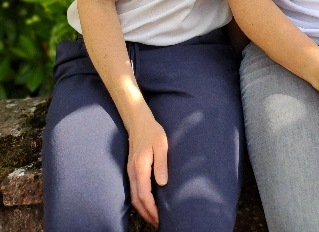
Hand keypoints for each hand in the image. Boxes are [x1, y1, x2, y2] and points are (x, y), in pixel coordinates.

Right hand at [127, 111, 168, 227]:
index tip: (160, 217)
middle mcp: (132, 172)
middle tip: (157, 223)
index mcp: (140, 167)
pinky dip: (140, 200)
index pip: (144, 195)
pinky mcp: (131, 169)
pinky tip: (148, 202)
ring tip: (153, 217)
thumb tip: (162, 183)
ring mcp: (130, 171)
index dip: (151, 209)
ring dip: (142, 209)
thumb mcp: (161, 145)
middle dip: (146, 214)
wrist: (138, 121)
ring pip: (133, 196)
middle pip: (136, 200)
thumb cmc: (152, 132)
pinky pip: (133, 190)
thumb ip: (161, 163)